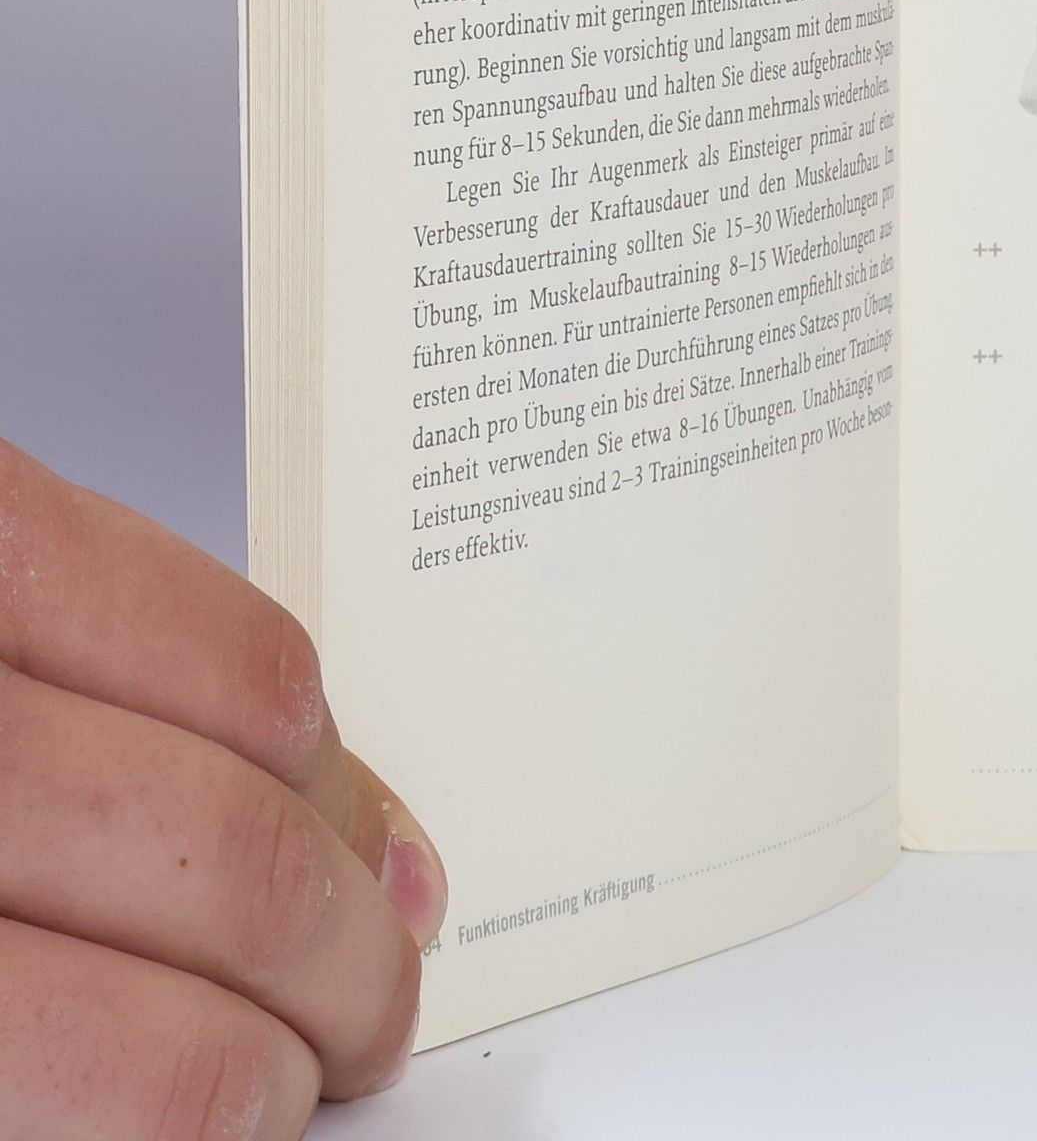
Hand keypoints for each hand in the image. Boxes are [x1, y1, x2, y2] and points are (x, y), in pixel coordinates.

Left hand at [0, 437, 446, 1136]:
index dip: (242, 1105)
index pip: (150, 1068)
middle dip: (341, 979)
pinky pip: (204, 597)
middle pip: (239, 880)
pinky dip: (282, 691)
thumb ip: (31, 1075)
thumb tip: (202, 1080)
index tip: (263, 1113)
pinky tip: (277, 750)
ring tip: (344, 892)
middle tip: (354, 1021)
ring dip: (344, 829)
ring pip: (263, 715)